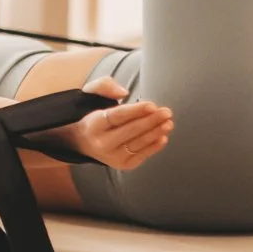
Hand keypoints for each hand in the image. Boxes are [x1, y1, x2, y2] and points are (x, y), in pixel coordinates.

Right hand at [50, 78, 172, 170]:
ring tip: (168, 123)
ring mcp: (112, 157)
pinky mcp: (123, 165)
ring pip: (138, 143)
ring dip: (156, 133)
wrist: (84, 142)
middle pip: (131, 130)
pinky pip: (142, 155)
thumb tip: (124, 92)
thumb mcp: (91, 95)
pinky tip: (163, 137)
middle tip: (166, 112)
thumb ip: (105, 85)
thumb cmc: (94, 117)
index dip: (136, 111)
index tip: (152, 105)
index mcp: (93, 125)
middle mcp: (101, 143)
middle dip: (151, 121)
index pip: (117, 116)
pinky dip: (154, 146)